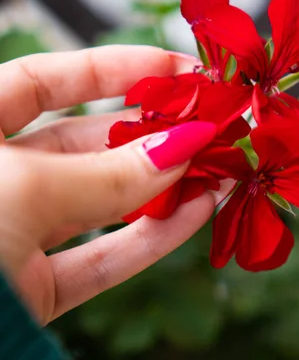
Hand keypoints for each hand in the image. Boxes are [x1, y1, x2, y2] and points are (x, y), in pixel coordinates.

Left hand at [0, 46, 226, 324]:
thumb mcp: (22, 188)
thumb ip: (109, 173)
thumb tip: (184, 146)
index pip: (46, 81)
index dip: (114, 68)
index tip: (177, 70)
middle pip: (85, 143)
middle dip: (151, 133)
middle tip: (211, 124)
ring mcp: (15, 237)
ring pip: (100, 204)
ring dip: (162, 187)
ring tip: (218, 168)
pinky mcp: (33, 290)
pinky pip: (100, 257)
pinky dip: (150, 238)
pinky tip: (196, 212)